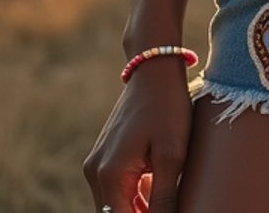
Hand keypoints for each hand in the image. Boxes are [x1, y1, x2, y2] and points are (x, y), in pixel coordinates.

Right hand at [84, 66, 191, 212]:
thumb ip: (164, 198)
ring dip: (137, 209)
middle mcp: (96, 174)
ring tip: (165, 201)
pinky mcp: (103, 156)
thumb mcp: (172, 154)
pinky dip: (133, 197)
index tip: (168, 212)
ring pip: (114, 206)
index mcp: (111, 176)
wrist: (153, 70)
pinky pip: (115, 190)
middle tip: (169, 207)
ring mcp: (96, 164)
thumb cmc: (167, 108)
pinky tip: (156, 190)